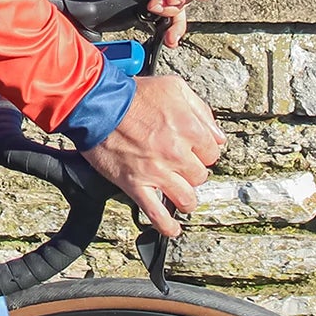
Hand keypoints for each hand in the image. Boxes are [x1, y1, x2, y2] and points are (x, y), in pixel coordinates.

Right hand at [80, 75, 223, 236]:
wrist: (98, 104)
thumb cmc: (132, 94)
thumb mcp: (173, 87)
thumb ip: (201, 110)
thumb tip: (217, 135)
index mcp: (189, 128)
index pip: (212, 152)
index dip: (202, 151)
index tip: (193, 150)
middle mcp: (177, 153)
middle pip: (200, 176)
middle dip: (192, 171)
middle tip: (180, 165)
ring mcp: (157, 172)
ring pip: (186, 198)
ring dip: (185, 197)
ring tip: (179, 193)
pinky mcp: (136, 185)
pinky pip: (156, 214)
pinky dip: (167, 226)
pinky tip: (173, 229)